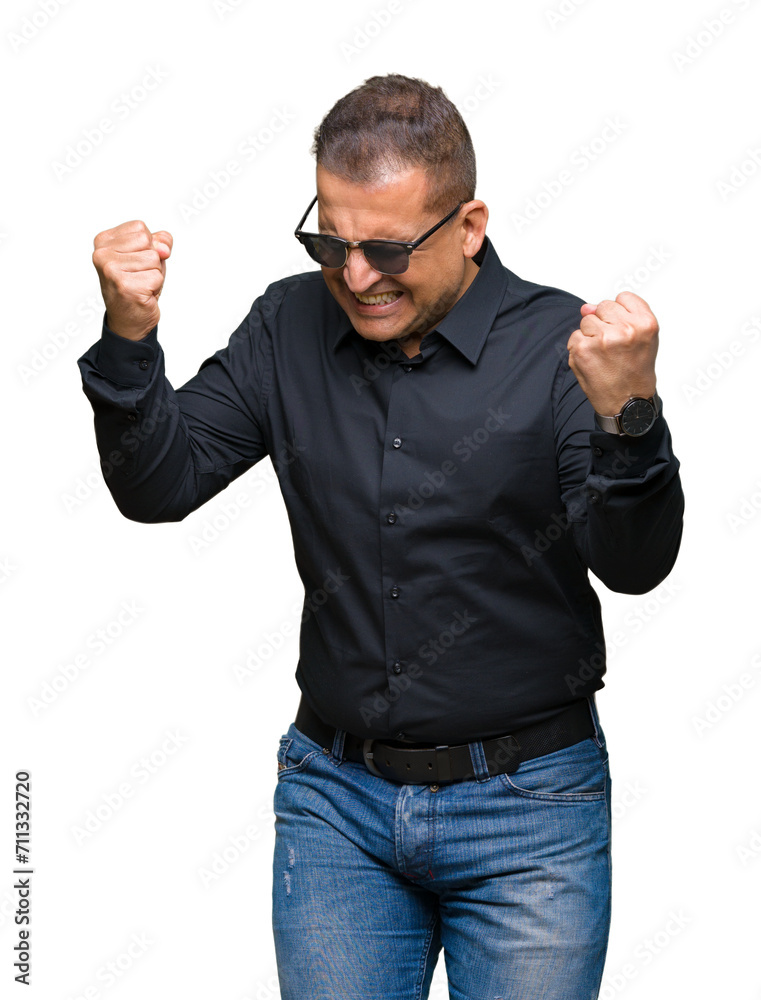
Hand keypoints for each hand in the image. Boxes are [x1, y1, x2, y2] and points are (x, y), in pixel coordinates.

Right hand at [92, 220, 172, 340]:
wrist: (128, 320)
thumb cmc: (137, 284)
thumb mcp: (149, 256)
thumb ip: (159, 242)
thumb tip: (163, 248)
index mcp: (103, 241)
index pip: (140, 228)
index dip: (148, 246)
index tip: (136, 263)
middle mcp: (102, 254)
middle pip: (147, 241)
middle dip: (152, 260)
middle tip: (140, 276)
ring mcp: (111, 270)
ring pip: (154, 258)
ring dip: (154, 274)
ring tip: (141, 284)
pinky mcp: (125, 286)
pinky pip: (156, 276)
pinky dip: (156, 287)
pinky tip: (143, 294)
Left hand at [566, 291, 658, 415]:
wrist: (628, 403)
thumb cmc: (635, 371)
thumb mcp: (643, 339)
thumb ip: (620, 315)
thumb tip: (586, 307)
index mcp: (645, 323)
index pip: (623, 297)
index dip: (620, 313)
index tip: (624, 330)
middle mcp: (625, 329)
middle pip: (603, 306)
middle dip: (605, 323)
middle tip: (614, 347)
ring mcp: (603, 339)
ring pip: (587, 320)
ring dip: (591, 335)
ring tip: (603, 355)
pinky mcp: (583, 349)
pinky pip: (575, 336)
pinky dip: (580, 348)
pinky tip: (593, 362)